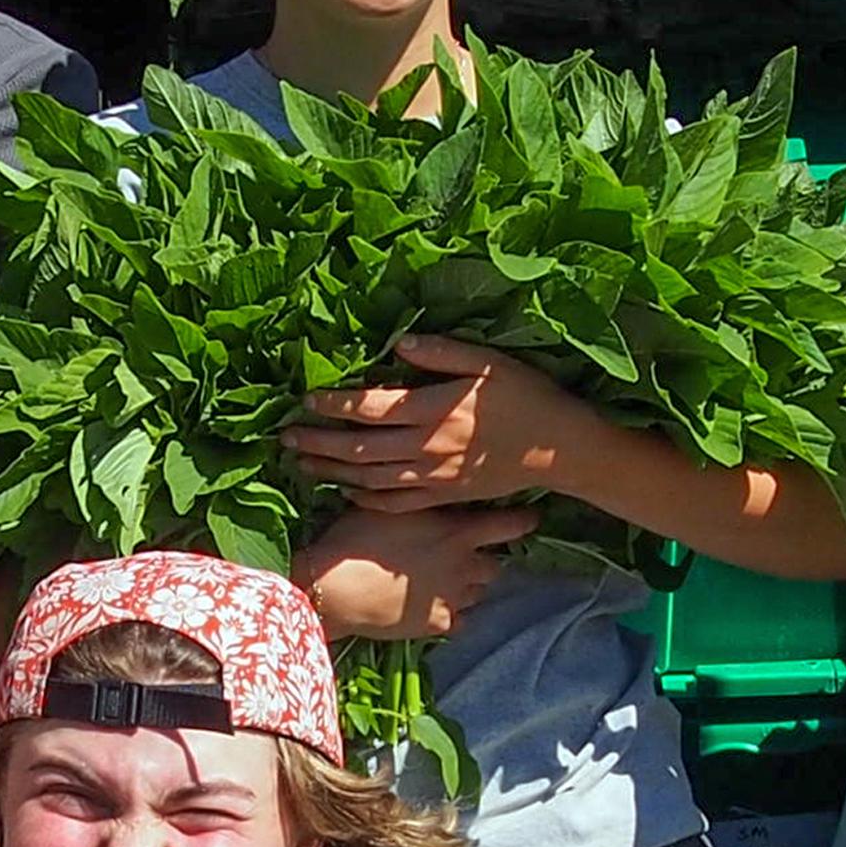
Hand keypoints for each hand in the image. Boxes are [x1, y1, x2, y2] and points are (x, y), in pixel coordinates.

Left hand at [284, 332, 597, 506]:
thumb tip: (398, 344)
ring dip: (333, 472)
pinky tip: (347, 491)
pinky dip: (367, 498)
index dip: (334, 405)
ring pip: (370, 479)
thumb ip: (441, 352)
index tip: (306, 400)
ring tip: (303, 464)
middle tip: (286, 437)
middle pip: (360, 448)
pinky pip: (396, 503)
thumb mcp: (488, 361)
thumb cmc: (527, 397)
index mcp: (434, 409)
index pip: (370, 408)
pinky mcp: (444, 496)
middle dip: (320, 442)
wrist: (559, 448)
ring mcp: (434, 477)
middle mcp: (426, 448)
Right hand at [292, 503, 538, 640]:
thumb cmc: (358, 536)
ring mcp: (454, 597)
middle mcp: (465, 564)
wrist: (337, 586)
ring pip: (479, 592)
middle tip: (467, 553)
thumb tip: (430, 480)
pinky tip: (435, 607)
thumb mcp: (391, 503)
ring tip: (448, 580)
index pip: (510, 525)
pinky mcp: (438, 624)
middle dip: (486, 559)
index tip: (532, 518)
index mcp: (459, 531)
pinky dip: (453, 614)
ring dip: (469, 586)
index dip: (524, 521)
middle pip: (495, 564)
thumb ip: (420, 497)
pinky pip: (460, 620)